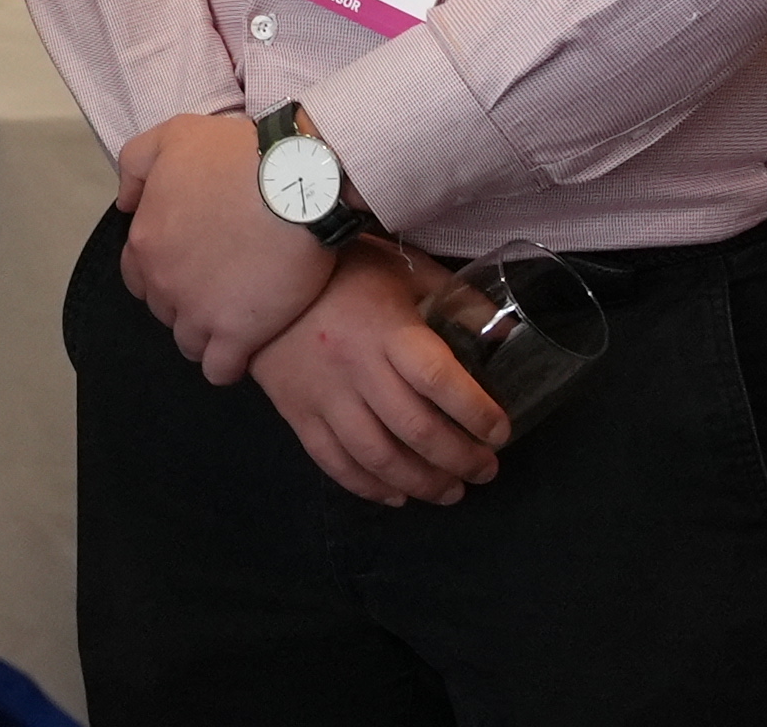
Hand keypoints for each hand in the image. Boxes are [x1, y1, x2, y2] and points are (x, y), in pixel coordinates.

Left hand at [113, 109, 339, 385]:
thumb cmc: (239, 153)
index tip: (194, 263)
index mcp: (146, 240)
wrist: (297, 180)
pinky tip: (247, 344)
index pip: (139, 275)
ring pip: (190, 343)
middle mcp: (164, 282)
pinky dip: (229, 364)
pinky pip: (219, 370)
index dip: (165, 271)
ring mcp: (198, 312)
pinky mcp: (238, 335)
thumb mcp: (174, 135)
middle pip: (165, 310)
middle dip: (187, 302)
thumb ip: (136, 165)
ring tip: (238, 314)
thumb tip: (126, 203)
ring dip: (207, 334)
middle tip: (222, 283)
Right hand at [249, 239, 508, 505]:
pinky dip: (369, 488)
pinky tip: (397, 496)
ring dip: (421, 483)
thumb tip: (505, 335)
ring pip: (376, 456)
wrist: (262, 274)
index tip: (501, 431)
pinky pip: (333, 462)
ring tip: (451, 492)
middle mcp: (356, 367)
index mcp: (387, 330)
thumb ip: (456, 302)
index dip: (476, 412)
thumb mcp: (405, 271)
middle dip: (459, 459)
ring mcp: (323, 394)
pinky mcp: (296, 411)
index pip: (439, 380)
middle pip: (414, 428)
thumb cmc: (344, 270)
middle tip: (486, 470)